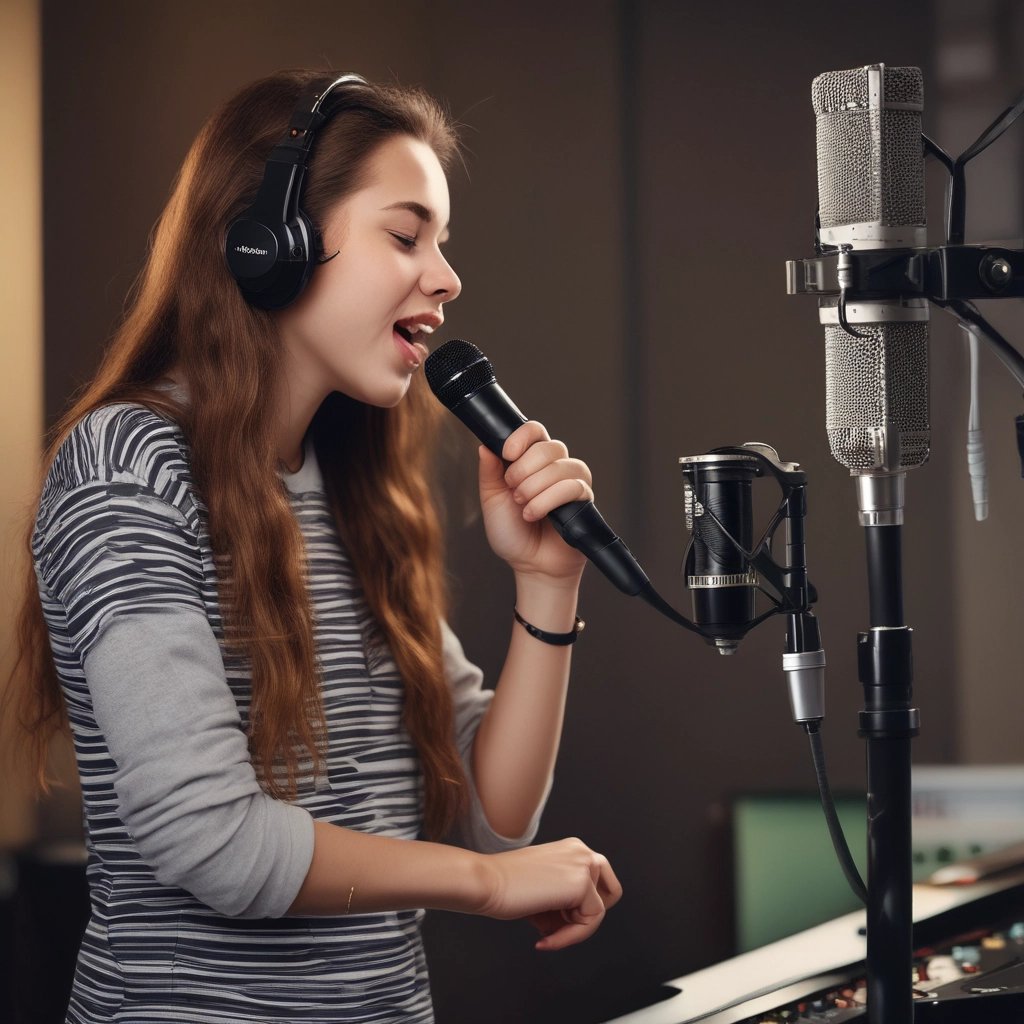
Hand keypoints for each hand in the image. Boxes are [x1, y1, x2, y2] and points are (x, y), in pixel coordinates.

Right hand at [477, 838, 622, 950]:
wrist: (486, 882)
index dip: (580, 908)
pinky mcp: (581, 883)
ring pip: (598, 911)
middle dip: (585, 915)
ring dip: (573, 930)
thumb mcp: (543, 894)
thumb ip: (563, 905)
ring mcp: (583, 864)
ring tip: (545, 932)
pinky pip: (590, 922)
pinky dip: (569, 937)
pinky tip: (545, 938)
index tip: (553, 922)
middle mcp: (581, 850)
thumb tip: (574, 927)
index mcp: (572, 848)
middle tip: (557, 925)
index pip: (597, 884)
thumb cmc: (506, 888)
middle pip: (610, 893)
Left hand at [478, 421, 593, 582]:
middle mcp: (554, 467)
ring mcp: (572, 482)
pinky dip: (548, 500)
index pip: (535, 431)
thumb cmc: (512, 533)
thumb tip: (485, 445)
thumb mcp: (492, 500)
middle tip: (514, 492)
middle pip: (549, 446)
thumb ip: (489, 473)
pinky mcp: (584, 500)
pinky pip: (573, 487)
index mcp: (531, 461)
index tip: (508, 454)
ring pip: (561, 466)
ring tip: (523, 506)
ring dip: (535, 487)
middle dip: (524, 469)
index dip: (522, 437)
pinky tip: (534, 515)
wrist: (530, 565)